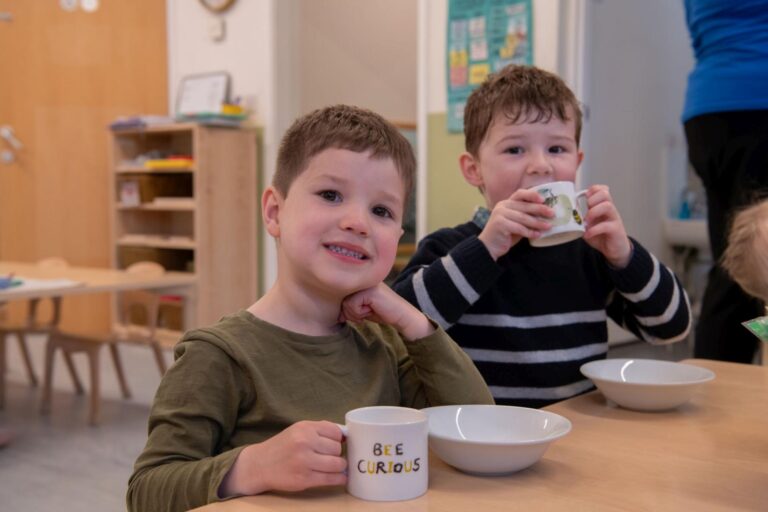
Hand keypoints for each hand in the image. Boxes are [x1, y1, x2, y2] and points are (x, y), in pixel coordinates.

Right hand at [219, 421, 346, 496]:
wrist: (259, 465)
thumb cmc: (282, 446)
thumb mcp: (298, 430)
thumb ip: (320, 430)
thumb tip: (345, 435)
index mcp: (305, 428)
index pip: (336, 432)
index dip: (338, 439)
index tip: (334, 444)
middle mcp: (305, 442)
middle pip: (337, 448)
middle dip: (336, 454)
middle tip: (328, 457)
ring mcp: (305, 461)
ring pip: (338, 464)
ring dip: (339, 467)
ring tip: (333, 467)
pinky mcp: (304, 479)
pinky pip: (331, 479)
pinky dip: (339, 479)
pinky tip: (339, 478)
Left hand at [340, 283, 433, 339]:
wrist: (400, 315)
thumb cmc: (380, 311)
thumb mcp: (359, 309)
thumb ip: (345, 308)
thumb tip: (334, 313)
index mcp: (355, 278)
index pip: (337, 297)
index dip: (346, 309)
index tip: (361, 310)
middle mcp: (359, 277)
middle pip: (339, 300)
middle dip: (351, 312)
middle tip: (366, 310)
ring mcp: (364, 281)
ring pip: (345, 303)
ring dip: (356, 313)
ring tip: (370, 309)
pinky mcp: (368, 289)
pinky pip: (352, 305)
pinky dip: (361, 312)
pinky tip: (373, 308)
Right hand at [477, 188, 553, 259]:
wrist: (489, 246)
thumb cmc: (505, 235)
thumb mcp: (516, 222)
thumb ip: (526, 216)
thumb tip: (546, 215)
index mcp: (506, 203)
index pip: (520, 194)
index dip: (532, 195)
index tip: (544, 199)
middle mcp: (502, 206)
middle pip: (524, 206)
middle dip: (540, 209)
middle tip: (552, 214)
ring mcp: (500, 214)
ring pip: (523, 218)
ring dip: (537, 222)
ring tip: (548, 226)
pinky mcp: (500, 224)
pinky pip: (518, 228)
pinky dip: (529, 232)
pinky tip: (537, 235)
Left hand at [582, 185, 631, 267]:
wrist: (614, 250)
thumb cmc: (601, 235)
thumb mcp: (589, 225)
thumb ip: (580, 218)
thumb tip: (566, 214)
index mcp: (603, 207)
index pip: (602, 190)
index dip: (593, 190)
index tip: (584, 197)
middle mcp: (610, 210)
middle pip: (605, 194)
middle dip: (592, 199)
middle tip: (586, 210)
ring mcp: (614, 219)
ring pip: (608, 206)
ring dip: (593, 212)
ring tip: (586, 221)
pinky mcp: (616, 230)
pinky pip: (606, 225)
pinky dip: (594, 229)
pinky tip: (587, 234)